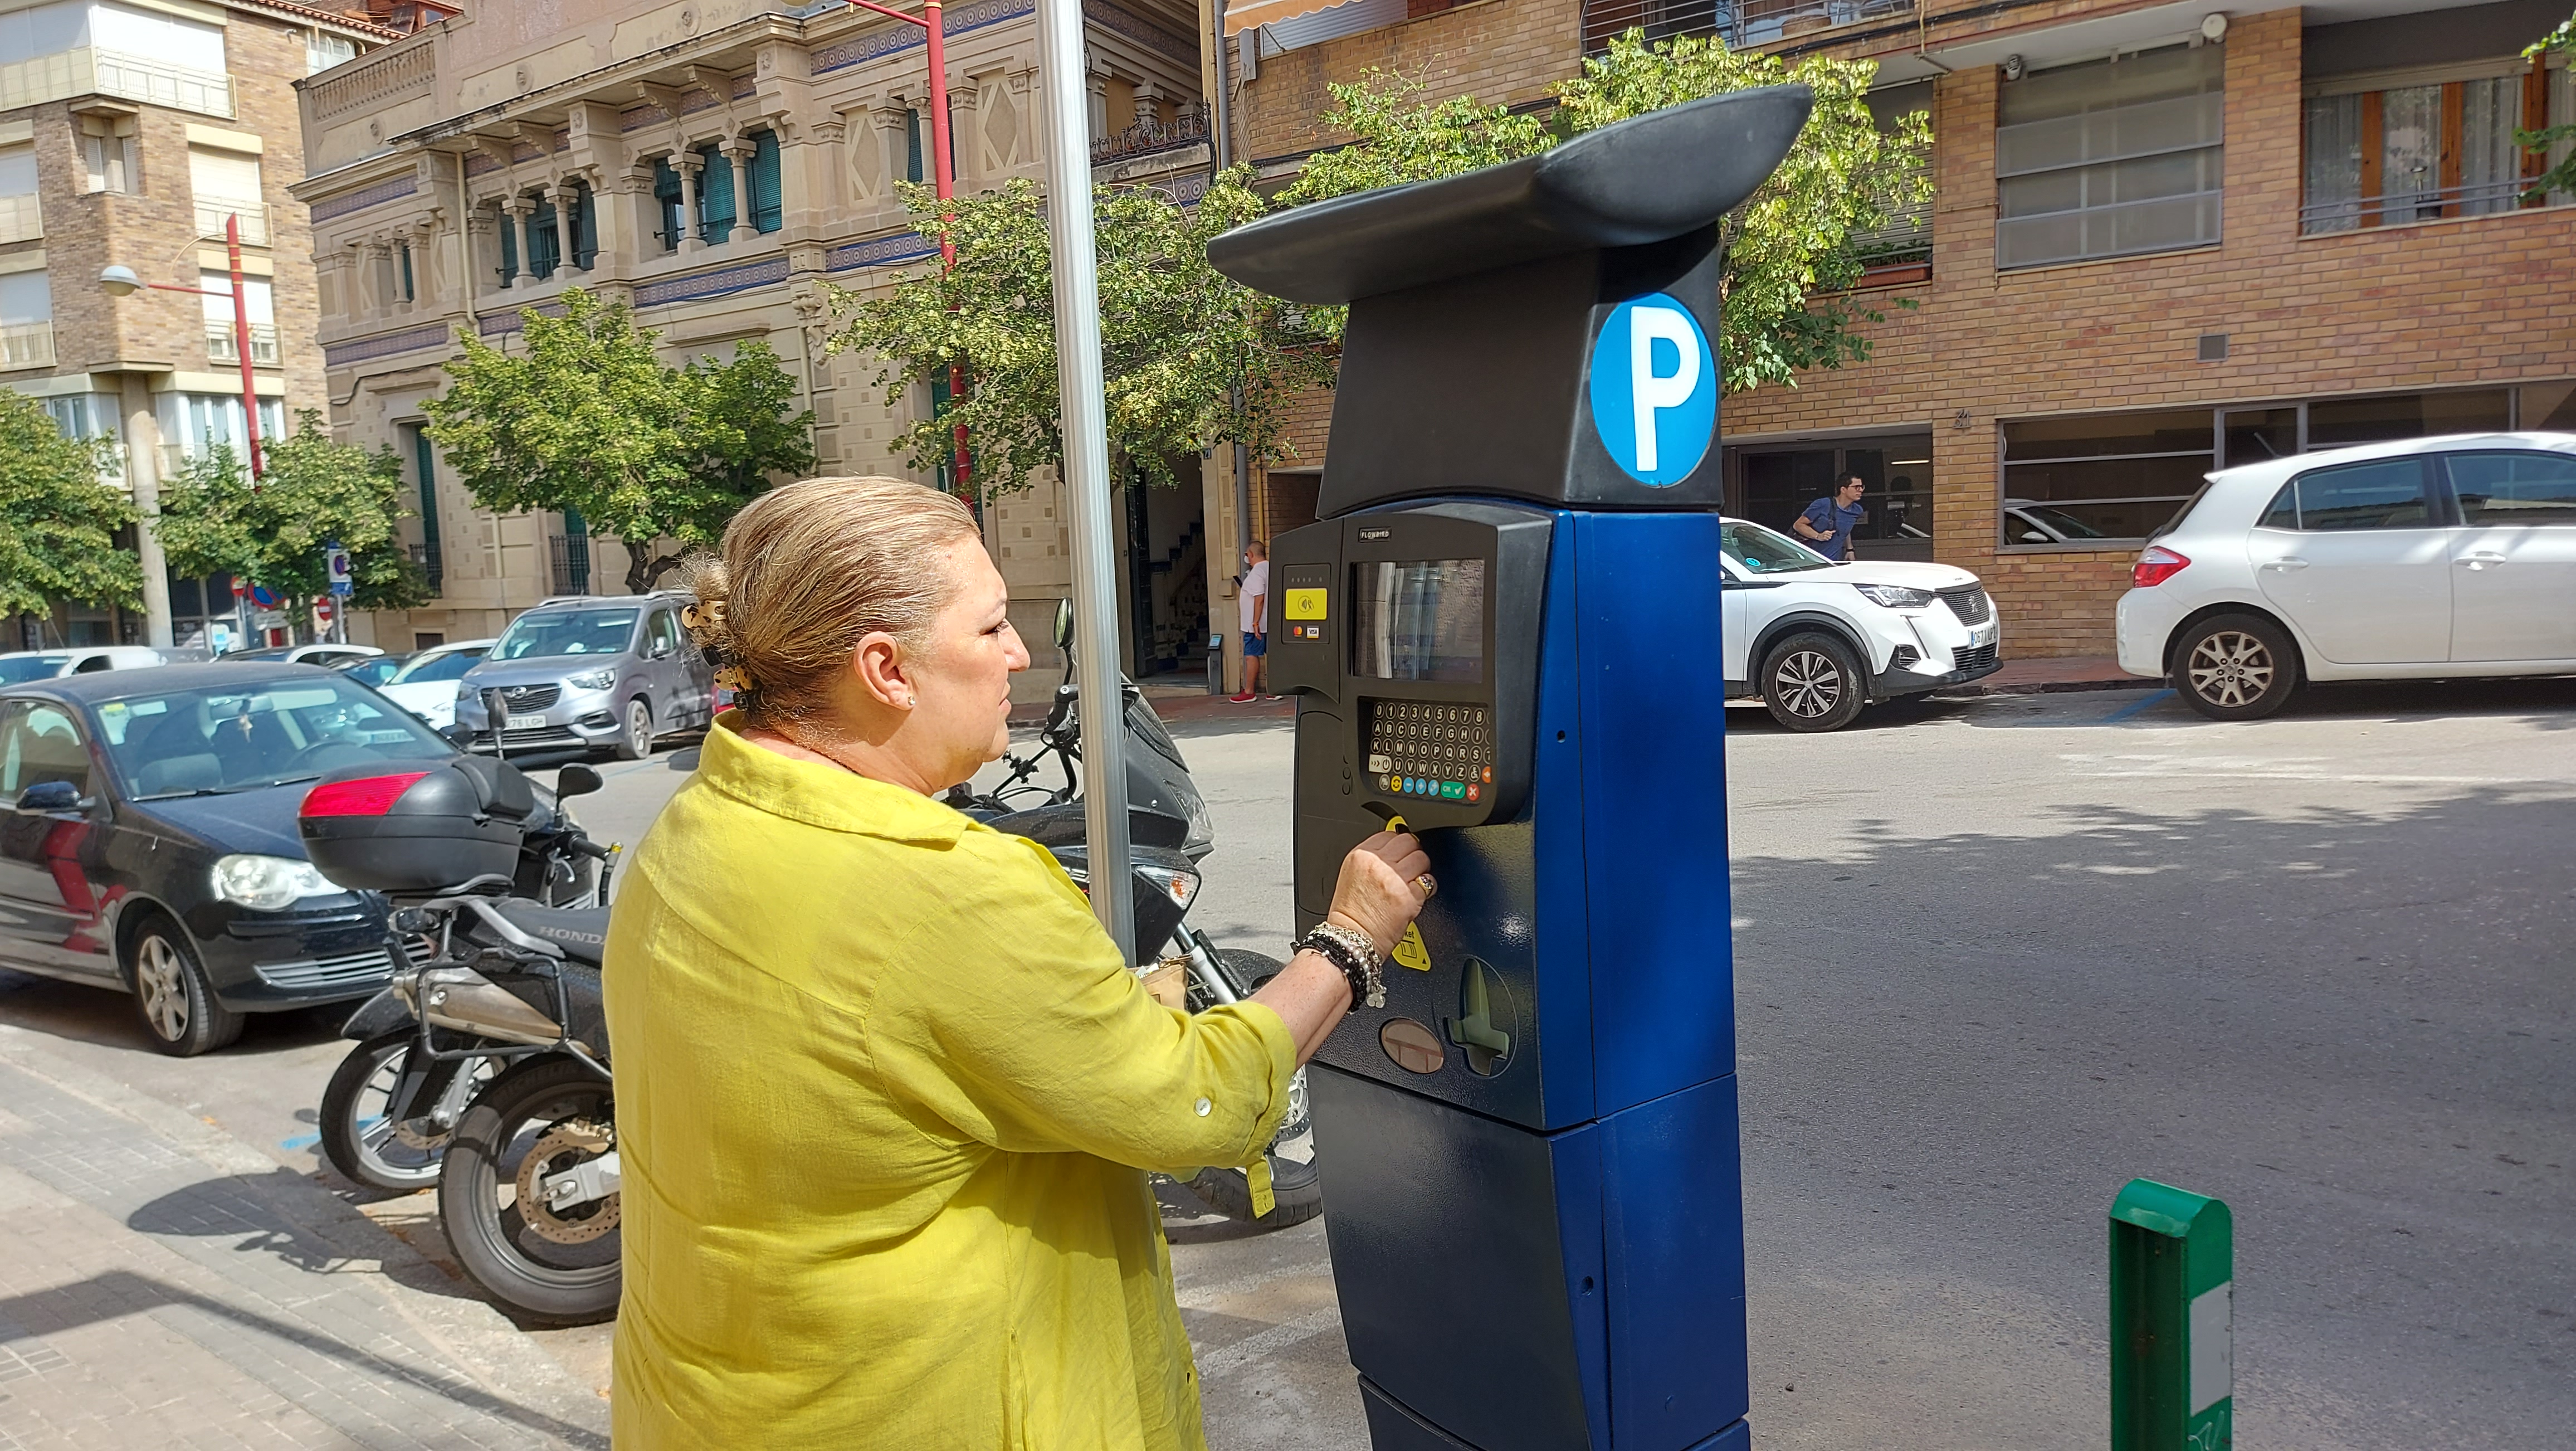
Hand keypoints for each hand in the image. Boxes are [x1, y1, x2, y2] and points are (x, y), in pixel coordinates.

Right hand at [1326, 829, 1430, 957]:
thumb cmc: (1350, 913)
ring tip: (1413, 881)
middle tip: (1409, 867)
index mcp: (1361, 855)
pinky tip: (1417, 895)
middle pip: (1409, 841)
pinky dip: (1427, 889)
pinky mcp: (1408, 897)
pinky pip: (1429, 883)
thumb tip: (1393, 850)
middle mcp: (1377, 864)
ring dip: (1421, 869)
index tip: (1400, 853)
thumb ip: (1372, 859)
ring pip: (1422, 858)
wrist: (1352, 938)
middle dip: (1412, 853)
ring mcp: (1394, 880)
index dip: (1399, 845)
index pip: (1391, 834)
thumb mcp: (1351, 874)